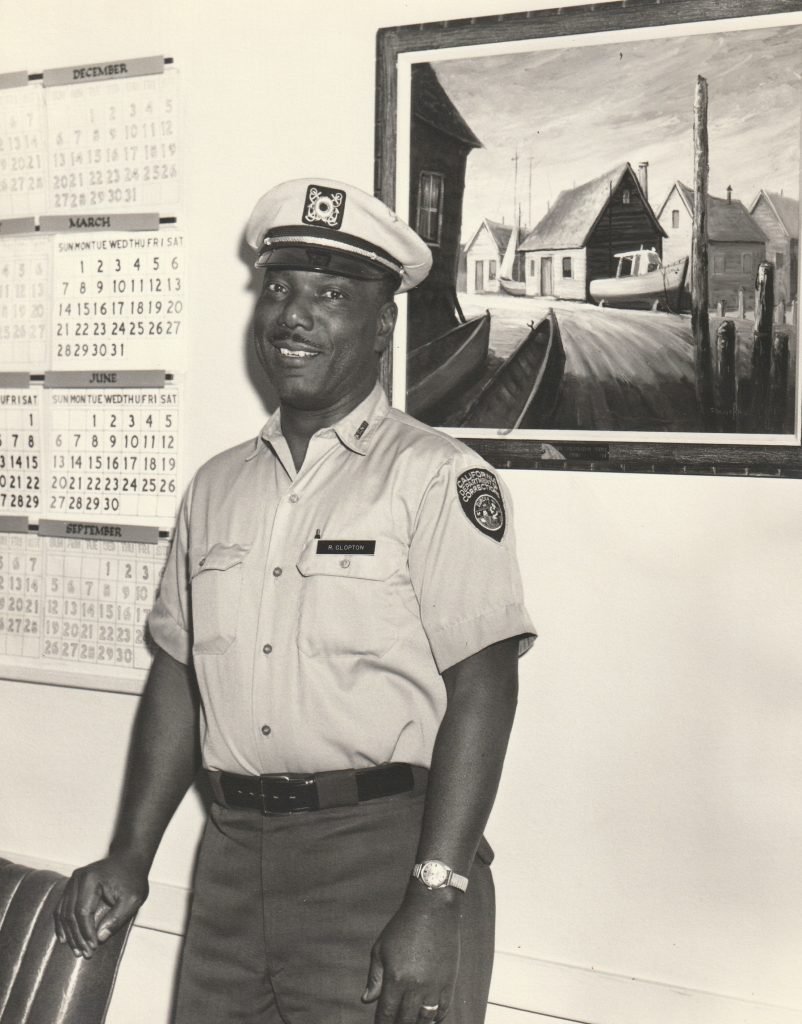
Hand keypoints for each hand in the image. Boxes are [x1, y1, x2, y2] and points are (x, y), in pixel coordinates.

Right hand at [54, 853, 148, 958]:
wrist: (129, 857)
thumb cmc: (133, 878)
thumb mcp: (132, 899)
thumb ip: (117, 918)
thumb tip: (100, 939)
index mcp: (91, 879)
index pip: (82, 912)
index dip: (86, 932)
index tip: (93, 947)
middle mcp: (78, 878)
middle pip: (70, 913)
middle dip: (76, 936)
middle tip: (83, 953)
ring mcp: (73, 880)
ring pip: (63, 912)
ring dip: (68, 933)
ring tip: (75, 949)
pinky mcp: (72, 885)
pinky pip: (62, 907)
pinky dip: (62, 923)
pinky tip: (65, 938)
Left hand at [362, 884, 460, 1021]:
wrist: (432, 909)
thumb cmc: (403, 927)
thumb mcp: (381, 949)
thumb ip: (374, 978)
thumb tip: (366, 1000)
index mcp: (396, 979)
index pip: (386, 1015)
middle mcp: (415, 987)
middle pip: (406, 1021)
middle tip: (394, 1023)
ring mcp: (434, 986)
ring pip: (425, 1020)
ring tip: (410, 1021)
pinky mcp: (449, 982)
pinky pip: (443, 1010)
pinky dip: (435, 1018)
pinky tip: (428, 1018)